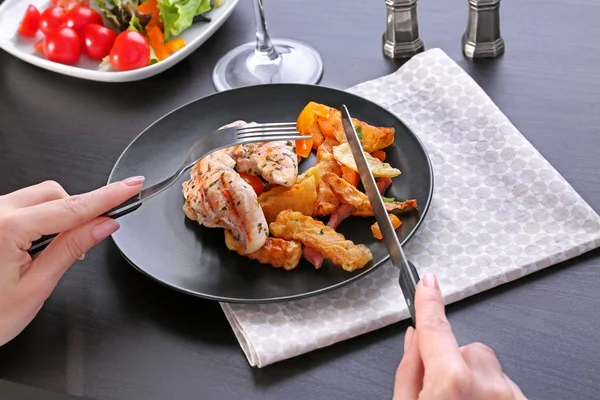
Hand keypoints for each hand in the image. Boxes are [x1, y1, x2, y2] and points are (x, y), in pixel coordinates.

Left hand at [0, 176, 143, 346]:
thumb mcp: (36, 286)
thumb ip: (72, 249)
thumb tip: (103, 225)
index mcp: (6, 228)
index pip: (72, 207)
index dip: (108, 196)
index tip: (130, 186)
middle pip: (55, 194)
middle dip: (78, 211)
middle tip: (91, 239)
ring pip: (38, 198)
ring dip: (57, 217)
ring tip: (50, 254)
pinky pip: (22, 207)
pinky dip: (40, 220)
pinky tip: (36, 246)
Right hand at [393, 273, 526, 399]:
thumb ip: (409, 371)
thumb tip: (414, 340)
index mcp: (451, 383)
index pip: (435, 328)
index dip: (429, 301)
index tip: (427, 282)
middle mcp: (487, 386)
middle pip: (466, 350)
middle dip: (453, 364)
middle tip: (440, 393)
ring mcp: (510, 397)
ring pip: (489, 368)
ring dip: (476, 382)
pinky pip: (507, 386)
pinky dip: (493, 394)